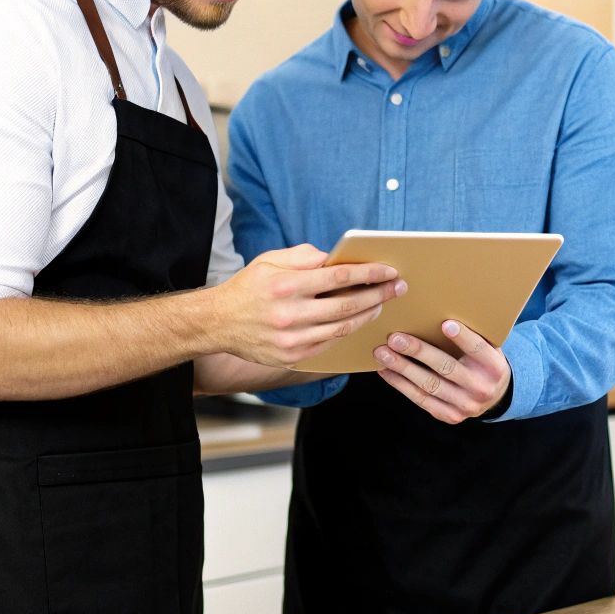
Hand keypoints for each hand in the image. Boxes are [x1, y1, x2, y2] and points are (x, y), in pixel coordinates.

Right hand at [206, 244, 403, 366]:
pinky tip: (359, 321)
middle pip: (346, 305)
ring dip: (368, 315)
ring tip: (382, 304)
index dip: (368, 273)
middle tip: (398, 287)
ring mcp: (291, 340)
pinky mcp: (291, 356)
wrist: (217, 323)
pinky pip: (330, 343)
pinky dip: (348, 331)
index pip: (338, 278)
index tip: (389, 270)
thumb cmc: (247, 287)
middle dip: (377, 294)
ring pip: (342, 328)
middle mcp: (289, 314)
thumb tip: (337, 258)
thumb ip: (305, 256)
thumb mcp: (270, 260)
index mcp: (285, 284)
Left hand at [373, 321, 510, 424]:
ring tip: (382, 353)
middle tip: (395, 338)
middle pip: (446, 367)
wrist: (495, 396)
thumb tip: (438, 312)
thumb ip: (472, 336)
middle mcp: (481, 388)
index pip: (478, 349)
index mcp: (495, 367)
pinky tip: (386, 371)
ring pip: (429, 385)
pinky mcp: (449, 416)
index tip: (445, 324)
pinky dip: (400, 384)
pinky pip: (421, 399)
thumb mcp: (488, 348)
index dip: (463, 338)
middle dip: (418, 352)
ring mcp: (465, 405)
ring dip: (402, 368)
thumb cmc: (484, 362)